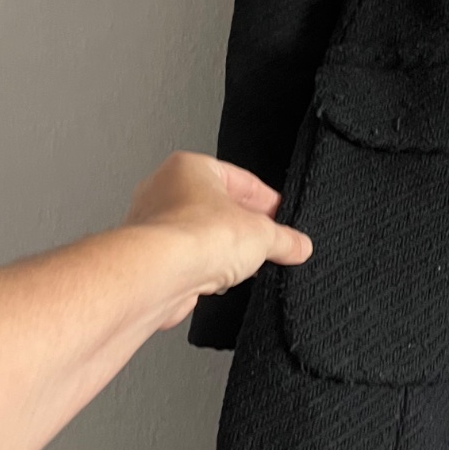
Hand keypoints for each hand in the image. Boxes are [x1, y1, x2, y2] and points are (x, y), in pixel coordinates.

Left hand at [123, 152, 311, 328]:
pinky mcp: (149, 259)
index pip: (240, 180)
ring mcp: (153, 226)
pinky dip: (203, 271)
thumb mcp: (262, 234)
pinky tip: (218, 282)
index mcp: (190, 167)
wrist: (158, 273)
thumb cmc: (194, 235)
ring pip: (200, 237)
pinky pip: (186, 262)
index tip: (282, 219)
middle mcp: (164, 190)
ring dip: (223, 253)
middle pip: (218, 209)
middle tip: (268, 246)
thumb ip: (285, 239)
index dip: (268, 202)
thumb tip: (298, 245)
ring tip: (245, 268)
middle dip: (245, 230)